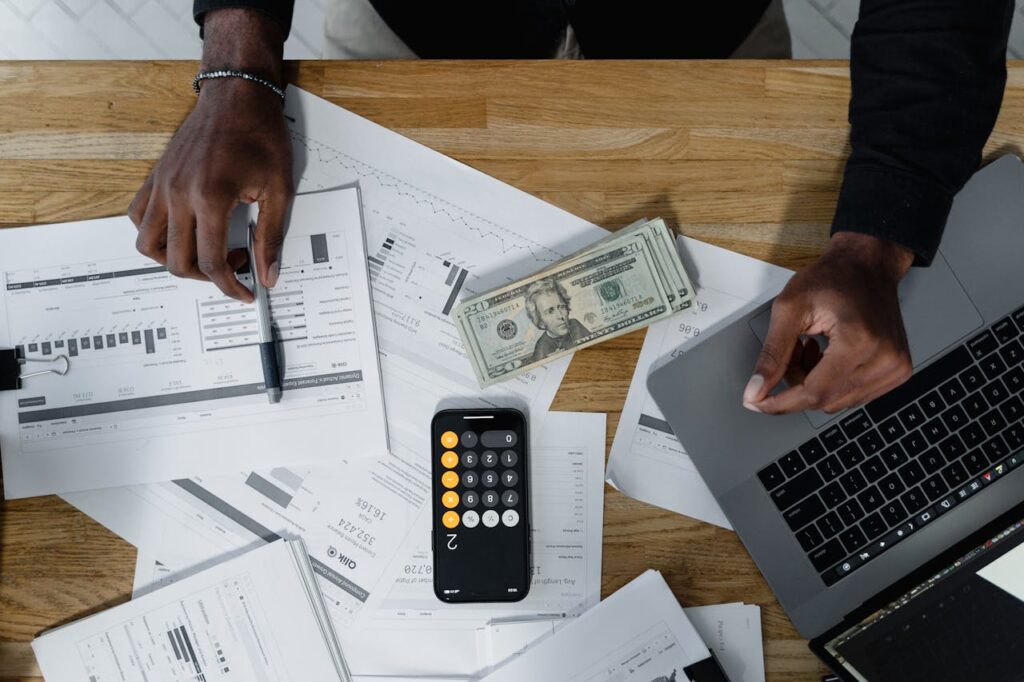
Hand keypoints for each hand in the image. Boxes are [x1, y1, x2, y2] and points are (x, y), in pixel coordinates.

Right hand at [128, 9, 290, 301]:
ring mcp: (161, 185)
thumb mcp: (278, 189)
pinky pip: (138, 218)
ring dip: (174, 260)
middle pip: (176, 261)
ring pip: (147, 244)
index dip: (230, 286)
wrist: (237, 94)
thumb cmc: (260, 133)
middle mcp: (177, 193)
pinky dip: (155, 234)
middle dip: (207, 277)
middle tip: (235, 267)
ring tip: (204, 253)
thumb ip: (270, 237)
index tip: (245, 293)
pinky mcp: (155, 177)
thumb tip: (268, 274)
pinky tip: (184, 231)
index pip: (211, 262)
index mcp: (210, 197)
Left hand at [743, 232, 915, 414]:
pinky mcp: (897, 372)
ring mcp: (895, 368)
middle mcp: (885, 359)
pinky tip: (829, 356)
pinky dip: (833, 382)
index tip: (757, 403)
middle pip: (824, 400)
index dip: (780, 402)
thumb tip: (756, 392)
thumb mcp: (790, 309)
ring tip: (814, 347)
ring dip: (814, 383)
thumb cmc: (833, 278)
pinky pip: (853, 396)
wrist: (868, 266)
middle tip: (794, 350)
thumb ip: (772, 354)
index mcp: (860, 341)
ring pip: (836, 402)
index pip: (814, 393)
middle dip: (797, 383)